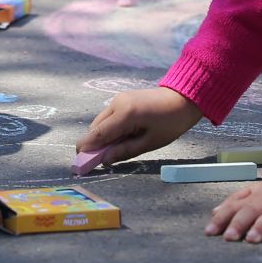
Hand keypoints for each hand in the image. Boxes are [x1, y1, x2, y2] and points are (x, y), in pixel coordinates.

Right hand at [76, 86, 203, 165]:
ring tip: (118, 148)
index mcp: (124, 114)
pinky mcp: (121, 99)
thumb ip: (125, 151)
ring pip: (100, 123)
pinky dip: (109, 129)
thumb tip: (104, 160)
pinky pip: (108, 117)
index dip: (85, 150)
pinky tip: (122, 136)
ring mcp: (117, 99)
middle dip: (94, 146)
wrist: (182, 98)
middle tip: (103, 161)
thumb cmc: (171, 123)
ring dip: (102, 137)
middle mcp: (116, 103)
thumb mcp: (150, 142)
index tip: (78, 164)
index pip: (97, 134)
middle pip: (95, 129)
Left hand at [206, 180, 261, 243]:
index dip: (221, 218)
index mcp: (256, 196)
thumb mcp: (257, 193)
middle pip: (250, 210)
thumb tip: (214, 211)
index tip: (209, 232)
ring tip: (252, 239)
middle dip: (238, 223)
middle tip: (228, 237)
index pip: (234, 206)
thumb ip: (236, 201)